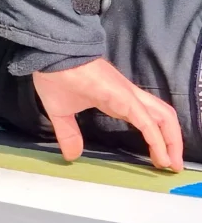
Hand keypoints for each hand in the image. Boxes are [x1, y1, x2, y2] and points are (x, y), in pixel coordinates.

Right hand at [32, 58, 183, 171]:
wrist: (51, 57)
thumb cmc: (56, 78)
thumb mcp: (61, 113)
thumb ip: (68, 134)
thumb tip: (72, 155)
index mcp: (117, 100)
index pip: (147, 119)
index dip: (157, 138)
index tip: (158, 159)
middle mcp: (129, 97)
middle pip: (163, 118)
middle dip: (172, 142)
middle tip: (171, 165)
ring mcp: (128, 96)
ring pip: (162, 118)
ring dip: (171, 142)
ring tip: (171, 163)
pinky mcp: (123, 98)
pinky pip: (146, 121)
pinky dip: (156, 139)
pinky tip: (160, 154)